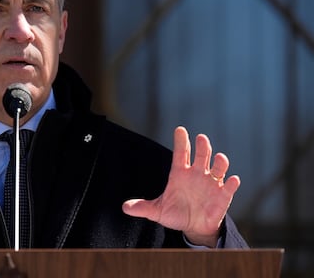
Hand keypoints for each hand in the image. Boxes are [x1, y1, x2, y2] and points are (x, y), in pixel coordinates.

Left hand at [122, 126, 240, 246]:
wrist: (193, 227)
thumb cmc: (176, 214)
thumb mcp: (157, 211)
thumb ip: (142, 207)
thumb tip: (124, 208)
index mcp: (180, 173)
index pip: (181, 153)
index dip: (181, 141)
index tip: (180, 129)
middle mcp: (197, 174)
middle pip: (201, 155)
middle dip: (202, 146)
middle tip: (201, 138)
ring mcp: (211, 183)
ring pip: (218, 167)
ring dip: (220, 162)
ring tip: (219, 158)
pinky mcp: (223, 196)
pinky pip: (229, 187)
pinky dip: (232, 183)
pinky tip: (233, 180)